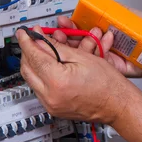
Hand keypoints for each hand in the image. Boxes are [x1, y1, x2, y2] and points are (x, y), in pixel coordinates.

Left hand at [16, 26, 137, 123]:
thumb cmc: (107, 83)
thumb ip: (56, 48)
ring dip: (33, 63)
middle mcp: (50, 96)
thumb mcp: (82, 56)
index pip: (33, 56)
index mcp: (57, 81)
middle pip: (27, 68)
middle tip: (32, 40)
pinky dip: (40, 74)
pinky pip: (38, 88)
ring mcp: (50, 104)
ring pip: (31, 79)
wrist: (117, 104)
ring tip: (41, 51)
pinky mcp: (53, 109)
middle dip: (27, 51)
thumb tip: (40, 40)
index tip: (24, 33)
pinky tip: (48, 66)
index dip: (27, 41)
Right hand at [52, 9, 141, 78]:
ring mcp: (105, 55)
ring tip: (71, 37)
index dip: (73, 24)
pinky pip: (96, 61)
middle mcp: (104, 43)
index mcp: (107, 30)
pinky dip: (90, 54)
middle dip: (68, 35)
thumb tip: (99, 3)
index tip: (64, 20)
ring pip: (84, 52)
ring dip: (74, 45)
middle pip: (80, 39)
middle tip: (60, 30)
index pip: (84, 26)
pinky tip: (89, 46)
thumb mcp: (131, 15)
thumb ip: (115, 9)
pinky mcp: (110, 67)